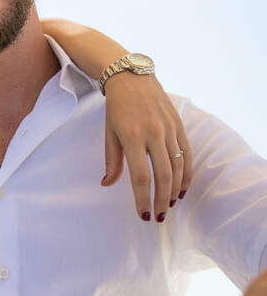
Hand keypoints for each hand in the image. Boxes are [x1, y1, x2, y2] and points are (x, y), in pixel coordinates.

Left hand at [101, 73, 191, 220]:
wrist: (132, 78)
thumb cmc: (116, 108)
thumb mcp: (109, 133)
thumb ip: (112, 161)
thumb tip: (107, 184)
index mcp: (132, 137)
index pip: (141, 177)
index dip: (143, 199)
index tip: (143, 215)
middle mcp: (154, 133)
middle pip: (163, 176)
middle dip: (161, 200)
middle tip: (159, 217)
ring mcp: (169, 129)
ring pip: (178, 167)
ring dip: (175, 191)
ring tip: (169, 205)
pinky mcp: (179, 126)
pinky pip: (187, 155)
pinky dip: (187, 174)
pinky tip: (182, 189)